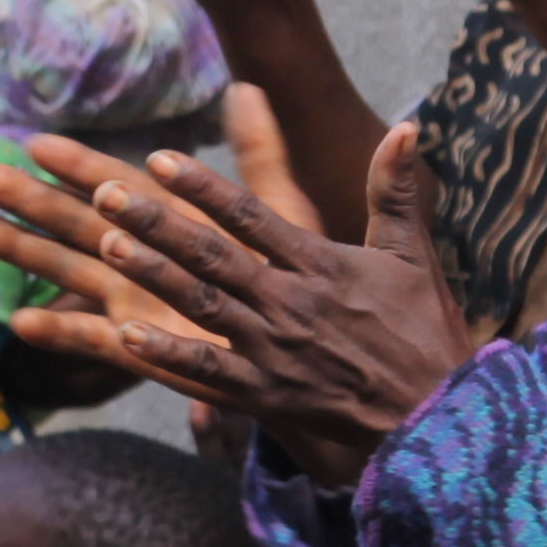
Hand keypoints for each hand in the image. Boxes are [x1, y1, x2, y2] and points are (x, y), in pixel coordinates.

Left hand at [0, 108, 479, 490]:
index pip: (251, 216)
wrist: (440, 420)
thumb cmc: (425, 333)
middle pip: (213, 256)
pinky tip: (125, 336)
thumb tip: (407, 126)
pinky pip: (208, 374)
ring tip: (106, 245)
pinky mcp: (267, 396)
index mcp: (321, 265)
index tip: (160, 158)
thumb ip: (396, 191)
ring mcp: (274, 351)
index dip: (204, 186)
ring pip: (202, 306)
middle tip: (106, 194)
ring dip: (153, 275)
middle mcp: (291, 303)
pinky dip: (167, 356)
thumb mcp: (414, 255)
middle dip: (158, 223)